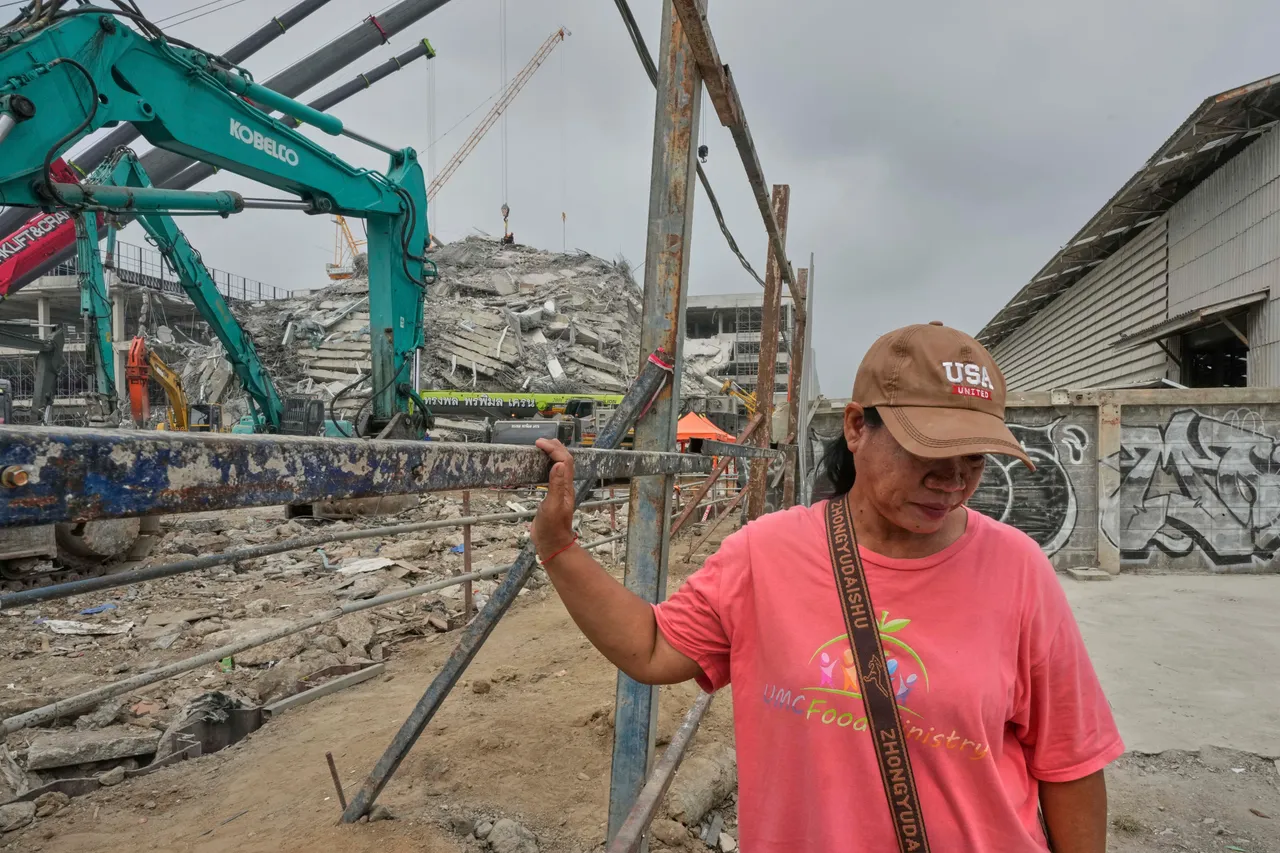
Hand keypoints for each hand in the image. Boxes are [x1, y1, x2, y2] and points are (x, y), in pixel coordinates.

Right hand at [532, 438, 576, 561]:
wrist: (552, 543)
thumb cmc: (552, 528)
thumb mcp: (552, 506)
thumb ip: (556, 485)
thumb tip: (559, 464)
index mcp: (566, 487)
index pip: (564, 461)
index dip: (554, 449)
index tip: (540, 443)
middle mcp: (564, 487)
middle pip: (565, 461)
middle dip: (556, 448)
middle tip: (542, 441)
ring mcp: (559, 492)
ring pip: (560, 468)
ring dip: (554, 455)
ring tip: (543, 448)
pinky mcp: (552, 497)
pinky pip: (552, 476)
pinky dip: (547, 466)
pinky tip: (540, 467)